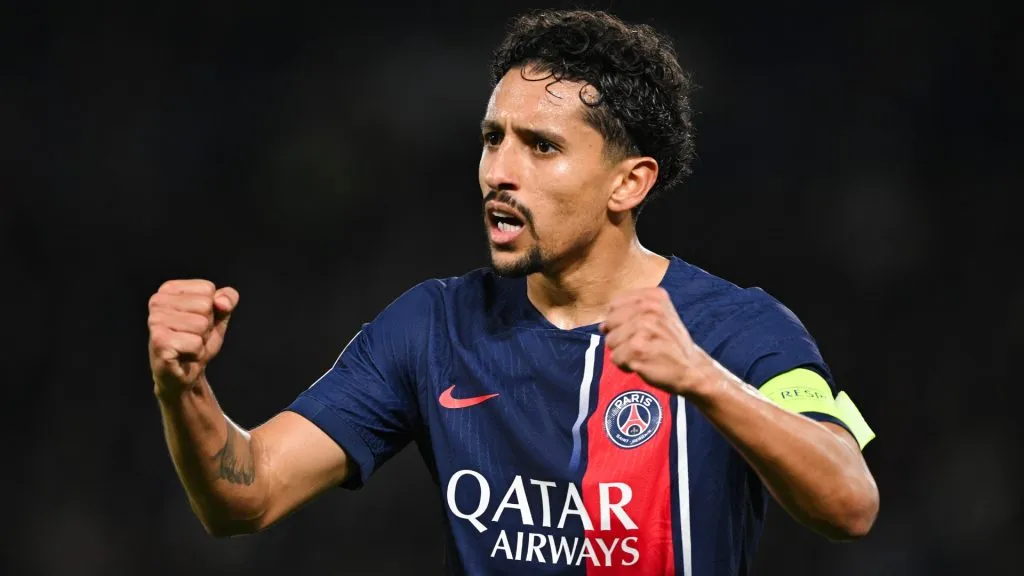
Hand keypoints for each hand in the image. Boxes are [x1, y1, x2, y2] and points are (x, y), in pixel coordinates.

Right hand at [148, 279, 238, 395]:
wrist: (185, 373)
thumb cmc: (198, 341)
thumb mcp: (219, 316)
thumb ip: (228, 300)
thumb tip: (222, 302)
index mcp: (169, 289)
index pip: (208, 290)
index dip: (212, 310)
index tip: (197, 322)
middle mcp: (157, 301)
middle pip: (205, 306)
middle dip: (206, 326)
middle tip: (192, 337)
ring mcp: (155, 321)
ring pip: (201, 324)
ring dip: (200, 341)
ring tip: (187, 346)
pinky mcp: (158, 342)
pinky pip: (195, 343)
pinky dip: (196, 353)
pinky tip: (183, 355)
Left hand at [599, 287, 715, 396]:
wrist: (693, 370)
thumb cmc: (670, 345)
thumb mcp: (659, 318)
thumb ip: (630, 313)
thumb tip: (602, 326)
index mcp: (654, 297)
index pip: (615, 305)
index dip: (619, 322)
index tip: (638, 332)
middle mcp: (650, 308)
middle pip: (609, 322)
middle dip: (619, 338)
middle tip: (642, 345)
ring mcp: (644, 328)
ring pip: (610, 341)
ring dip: (623, 353)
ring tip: (644, 354)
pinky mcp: (638, 348)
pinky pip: (615, 358)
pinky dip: (625, 365)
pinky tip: (643, 364)